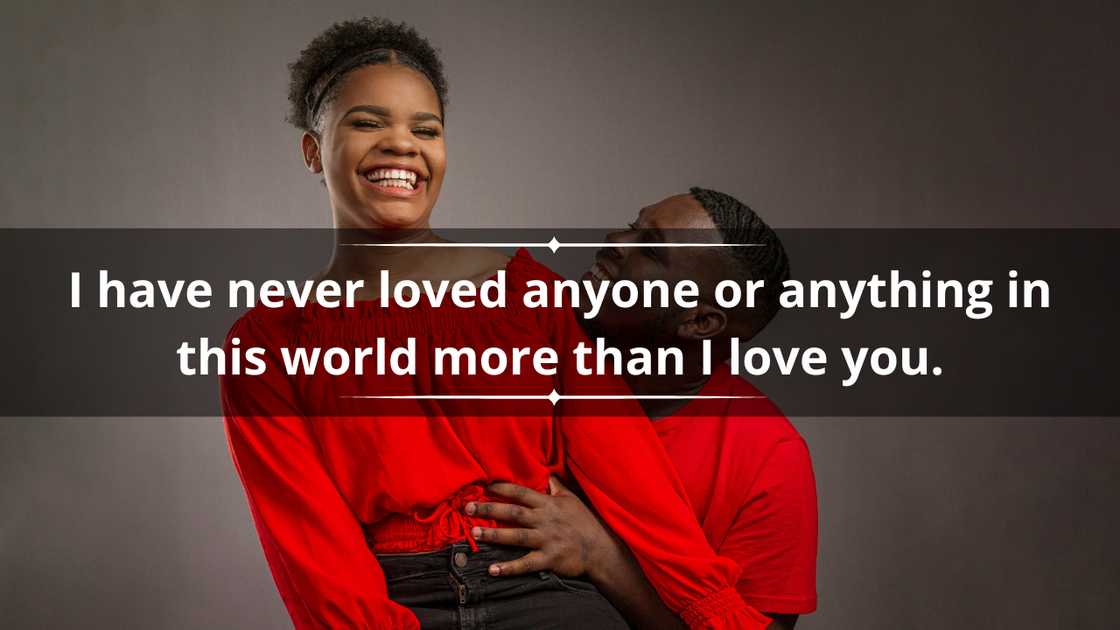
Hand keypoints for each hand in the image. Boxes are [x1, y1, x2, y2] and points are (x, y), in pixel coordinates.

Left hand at [464, 476, 612, 577]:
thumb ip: (556, 487)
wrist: (601, 549)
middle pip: (513, 513)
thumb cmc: (585, 522)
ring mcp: (546, 540)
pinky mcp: (548, 559)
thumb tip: (547, 474)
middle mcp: (544, 520)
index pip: (521, 493)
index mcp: (548, 504)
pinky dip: (509, 568)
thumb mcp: (572, 499)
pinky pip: (526, 563)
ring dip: (494, 535)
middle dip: (489, 509)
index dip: (502, 489)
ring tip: (474, 533)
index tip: (484, 487)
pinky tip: (492, 569)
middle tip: (468, 508)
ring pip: (515, 536)